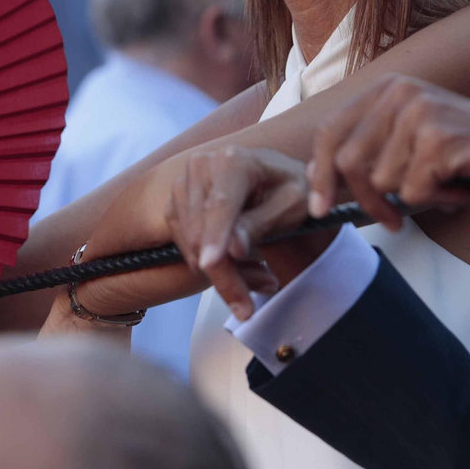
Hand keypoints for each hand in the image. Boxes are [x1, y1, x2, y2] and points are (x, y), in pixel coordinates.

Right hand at [165, 145, 316, 320]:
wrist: (279, 179)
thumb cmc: (292, 190)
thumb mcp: (291, 206)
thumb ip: (260, 225)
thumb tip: (232, 249)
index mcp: (233, 160)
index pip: (220, 205)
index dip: (215, 237)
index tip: (210, 265)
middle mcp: (202, 165)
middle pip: (201, 230)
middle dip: (224, 274)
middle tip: (247, 308)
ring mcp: (185, 183)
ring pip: (190, 243)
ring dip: (220, 273)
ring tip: (256, 283)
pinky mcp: (177, 202)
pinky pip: (184, 244)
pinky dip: (208, 264)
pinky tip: (238, 268)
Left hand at [309, 75, 469, 230]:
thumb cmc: (462, 152)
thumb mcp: (407, 141)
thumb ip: (366, 149)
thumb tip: (316, 171)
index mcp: (387, 87)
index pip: (330, 131)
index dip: (321, 174)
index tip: (320, 208)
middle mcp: (400, 91)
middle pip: (350, 162)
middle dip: (368, 201)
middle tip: (392, 220)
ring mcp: (420, 111)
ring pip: (383, 182)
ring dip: (413, 197)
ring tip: (442, 183)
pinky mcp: (438, 138)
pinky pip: (413, 191)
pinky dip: (436, 198)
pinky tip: (457, 184)